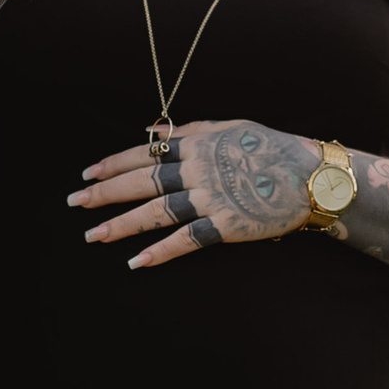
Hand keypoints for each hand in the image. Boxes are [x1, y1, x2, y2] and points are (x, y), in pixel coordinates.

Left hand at [71, 120, 314, 266]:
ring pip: (156, 212)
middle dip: (105, 193)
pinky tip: (137, 262)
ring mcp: (211, 198)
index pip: (145, 154)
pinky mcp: (226, 225)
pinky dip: (161, 251)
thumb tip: (150, 132)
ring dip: (122, 224)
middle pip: (142, 182)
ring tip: (94, 235)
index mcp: (198, 144)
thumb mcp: (231, 127)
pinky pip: (186, 239)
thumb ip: (190, 129)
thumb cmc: (272, 149)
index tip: (88, 173)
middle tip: (76, 203)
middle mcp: (199, 170)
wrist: (312, 176)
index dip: (113, 163)